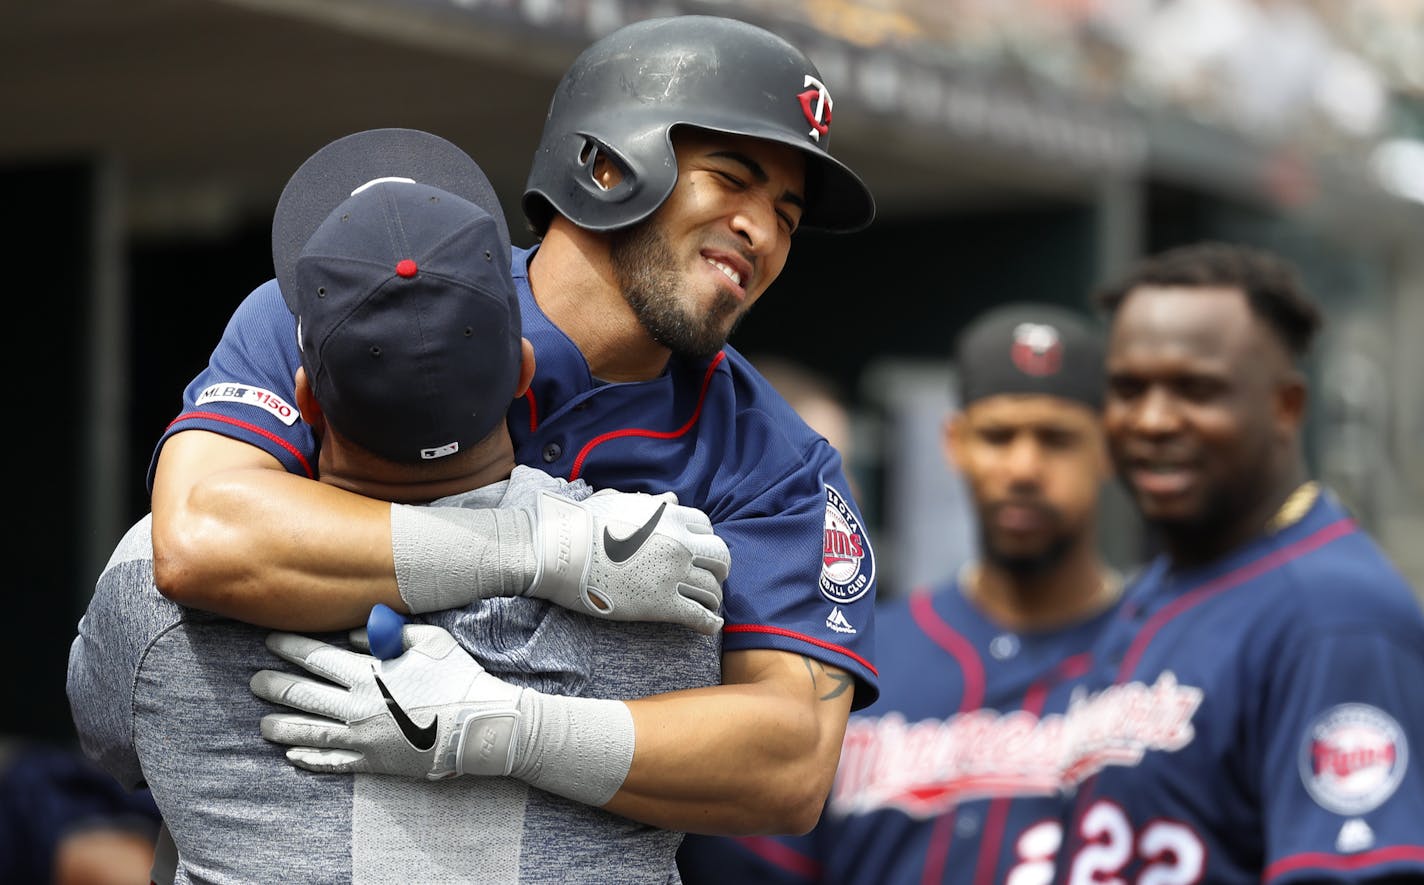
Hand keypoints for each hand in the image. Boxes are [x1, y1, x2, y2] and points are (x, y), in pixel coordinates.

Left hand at [251, 625, 523, 779]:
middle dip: (274, 687)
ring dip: (282, 727)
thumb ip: (390, 634)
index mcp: (369, 674)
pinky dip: (309, 760)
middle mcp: (357, 707)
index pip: (317, 658)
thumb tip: (356, 637)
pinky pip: (332, 762)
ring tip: (263, 725)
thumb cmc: (458, 677)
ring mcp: (362, 738)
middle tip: (255, 682)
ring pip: (309, 732)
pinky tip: (293, 757)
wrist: (478, 726)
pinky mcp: (373, 762)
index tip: (271, 642)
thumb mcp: (429, 641)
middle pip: (304, 695)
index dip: (290, 648)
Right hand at [528, 490, 727, 633]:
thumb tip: (669, 499)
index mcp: (669, 517)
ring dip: (713, 597)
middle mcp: (679, 543)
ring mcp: (672, 574)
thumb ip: (649, 503)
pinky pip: (698, 616)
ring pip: (711, 588)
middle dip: (718, 568)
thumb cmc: (582, 524)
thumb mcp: (619, 502)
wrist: (561, 550)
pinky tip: (711, 626)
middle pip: (719, 556)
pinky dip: (710, 623)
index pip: (705, 527)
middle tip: (712, 578)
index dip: (704, 540)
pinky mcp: (661, 604)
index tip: (698, 551)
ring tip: (709, 605)